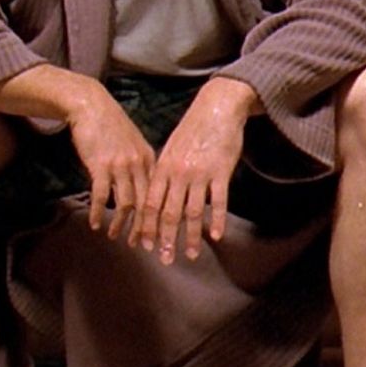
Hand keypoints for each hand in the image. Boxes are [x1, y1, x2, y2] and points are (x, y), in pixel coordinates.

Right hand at [67, 94, 155, 240]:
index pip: (158, 195)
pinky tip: (95, 223)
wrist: (92, 106)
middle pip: (146, 204)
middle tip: (143, 247)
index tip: (159, 235)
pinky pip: (101, 195)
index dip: (159, 218)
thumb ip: (141, 164)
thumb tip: (145, 187)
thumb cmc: (111, 125)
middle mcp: (138, 164)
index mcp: (149, 160)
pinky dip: (98, 211)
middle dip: (145, 228)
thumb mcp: (133, 143)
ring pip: (126, 203)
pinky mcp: (100, 165)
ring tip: (116, 236)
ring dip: (121, 223)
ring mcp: (120, 166)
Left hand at [136, 78, 251, 263]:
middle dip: (165, 239)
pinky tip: (217, 236)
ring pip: (192, 212)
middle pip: (168, 212)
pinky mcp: (221, 172)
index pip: (150, 203)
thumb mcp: (171, 148)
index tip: (144, 245)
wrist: (216, 107)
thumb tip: (154, 196)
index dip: (146, 226)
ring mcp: (200, 173)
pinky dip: (217, 220)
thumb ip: (163, 172)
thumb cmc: (193, 128)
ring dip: (190, 236)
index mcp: (163, 168)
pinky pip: (218, 201)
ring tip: (190, 254)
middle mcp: (178, 173)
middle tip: (164, 259)